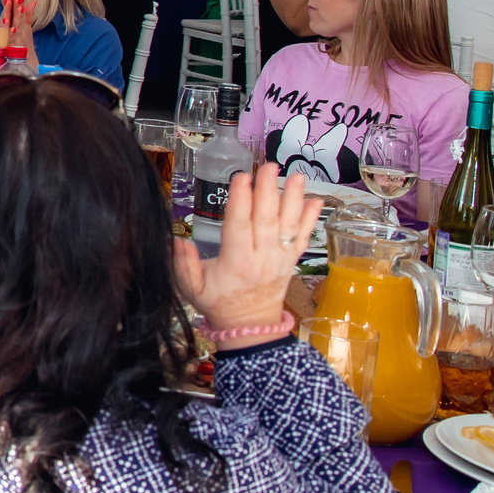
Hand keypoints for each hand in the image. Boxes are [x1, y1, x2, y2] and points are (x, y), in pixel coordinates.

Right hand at [174, 162, 317, 340]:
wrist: (250, 326)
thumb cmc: (218, 303)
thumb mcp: (190, 288)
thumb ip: (182, 264)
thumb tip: (177, 240)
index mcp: (236, 262)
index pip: (239, 225)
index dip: (241, 200)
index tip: (242, 177)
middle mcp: (262, 258)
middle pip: (267, 219)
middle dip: (268, 190)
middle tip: (268, 166)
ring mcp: (280, 259)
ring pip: (289, 225)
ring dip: (294, 199)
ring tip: (296, 176)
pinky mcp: (292, 261)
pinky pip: (304, 238)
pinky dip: (311, 219)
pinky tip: (316, 201)